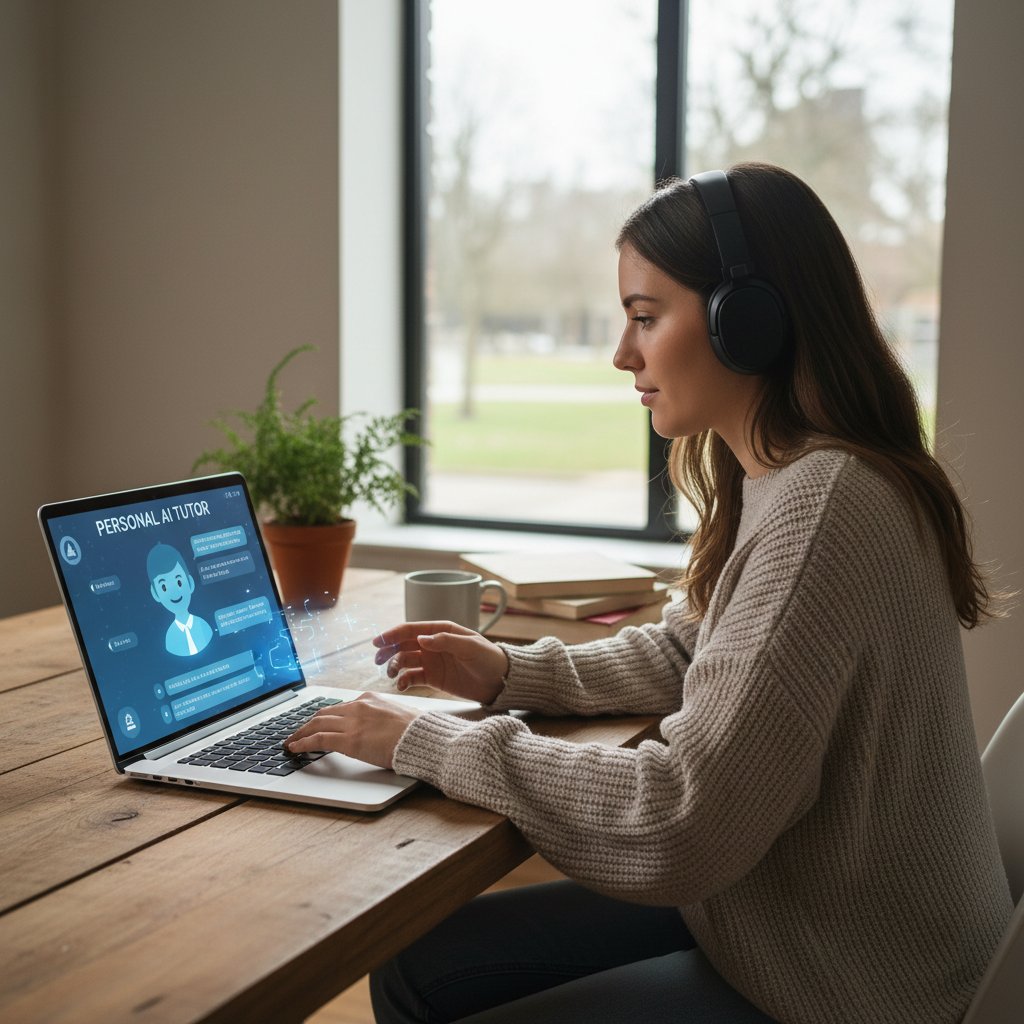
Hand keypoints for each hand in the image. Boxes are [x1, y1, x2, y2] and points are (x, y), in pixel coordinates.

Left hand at [284, 692, 419, 769]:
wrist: (422, 738)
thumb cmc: (416, 731)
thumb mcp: (396, 716)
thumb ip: (381, 718)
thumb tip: (376, 729)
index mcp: (369, 699)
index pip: (339, 707)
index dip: (325, 717)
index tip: (317, 724)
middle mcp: (358, 706)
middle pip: (324, 713)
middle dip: (308, 724)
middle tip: (298, 732)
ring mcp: (353, 723)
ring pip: (317, 724)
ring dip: (301, 733)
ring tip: (292, 741)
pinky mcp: (349, 740)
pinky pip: (318, 740)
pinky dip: (303, 743)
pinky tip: (295, 748)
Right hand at [373, 621, 508, 704]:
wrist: (499, 682)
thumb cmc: (488, 659)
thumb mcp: (470, 647)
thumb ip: (446, 641)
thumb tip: (420, 639)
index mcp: (441, 631)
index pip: (412, 630)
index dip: (393, 634)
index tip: (378, 642)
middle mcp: (433, 644)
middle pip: (403, 645)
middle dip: (388, 651)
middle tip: (377, 660)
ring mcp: (431, 661)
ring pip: (405, 661)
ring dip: (395, 667)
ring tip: (392, 675)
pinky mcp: (433, 678)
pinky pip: (412, 678)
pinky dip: (403, 682)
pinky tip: (401, 686)